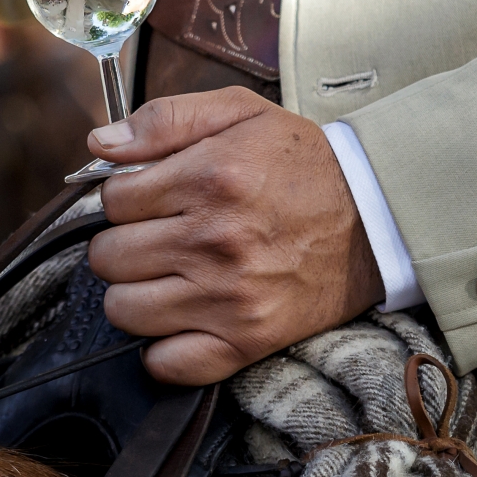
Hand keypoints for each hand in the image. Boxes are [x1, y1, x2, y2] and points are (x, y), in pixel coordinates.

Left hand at [86, 87, 384, 383]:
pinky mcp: (247, 339)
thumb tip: (99, 144)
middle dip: (125, 243)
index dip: (125, 198)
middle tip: (160, 236)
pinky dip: (163, 348)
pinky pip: (166, 363)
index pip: (112, 200)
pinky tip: (182, 318)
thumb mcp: (242, 113)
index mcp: (210, 177)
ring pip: (124, 310)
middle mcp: (214, 239)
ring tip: (170, 275)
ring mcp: (229, 296)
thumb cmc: (304, 163)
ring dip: (137, 293)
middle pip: (109, 257)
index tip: (151, 200)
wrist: (376, 216)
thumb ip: (165, 119)